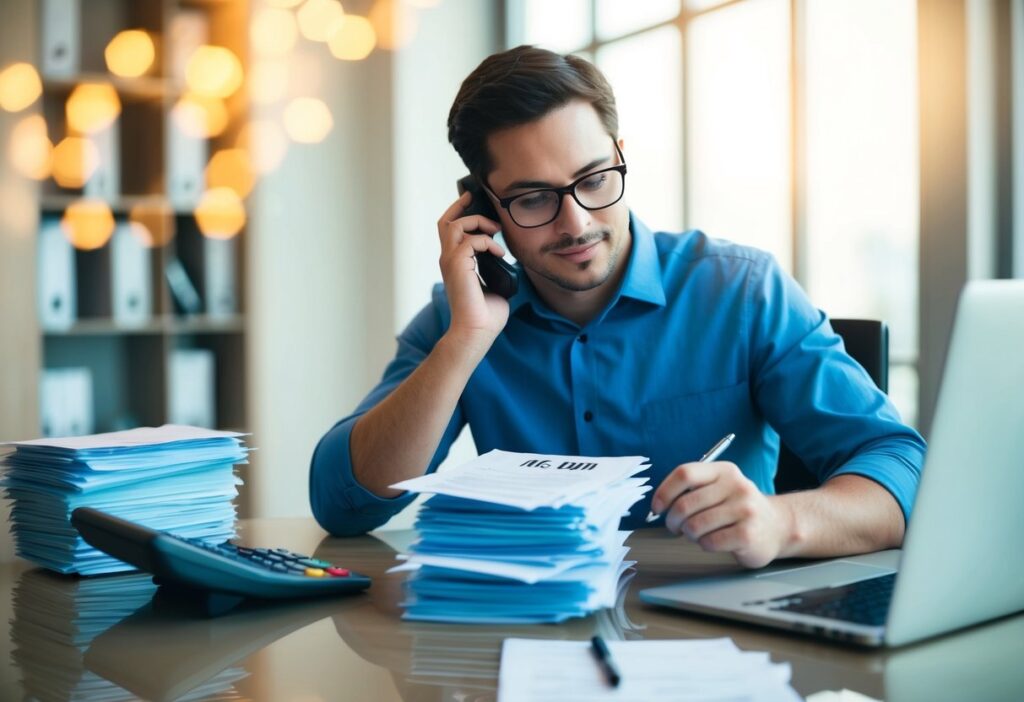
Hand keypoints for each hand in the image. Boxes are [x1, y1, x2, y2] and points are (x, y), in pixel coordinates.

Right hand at [436, 192, 509, 345]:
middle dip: (461, 207)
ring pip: (456, 225)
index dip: (459, 214)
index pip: (450, 232)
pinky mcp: (457, 266)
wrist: (476, 332)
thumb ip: (495, 270)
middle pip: (446, 222)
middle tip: (476, 198)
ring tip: (496, 232)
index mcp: (454, 264)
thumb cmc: (485, 316)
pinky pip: (471, 240)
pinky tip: (499, 254)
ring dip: (478, 223)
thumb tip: (507, 261)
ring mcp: (450, 262)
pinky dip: (488, 242)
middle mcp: (448, 260)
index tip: (472, 203)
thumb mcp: (494, 285)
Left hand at [651, 461, 794, 568]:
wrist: (778, 526)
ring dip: (689, 534)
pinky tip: (714, 542)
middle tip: (674, 527)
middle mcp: (736, 486)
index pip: (684, 474)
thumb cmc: (739, 509)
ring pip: (695, 525)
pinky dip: (704, 545)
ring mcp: (744, 510)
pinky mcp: (748, 534)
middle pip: (686, 503)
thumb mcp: (720, 487)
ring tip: (698, 534)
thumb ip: (693, 489)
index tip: (656, 507)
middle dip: (673, 520)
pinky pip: (709, 542)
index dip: (664, 492)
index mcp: (724, 471)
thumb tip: (658, 504)